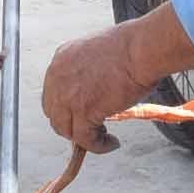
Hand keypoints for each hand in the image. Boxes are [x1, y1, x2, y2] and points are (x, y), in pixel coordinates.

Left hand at [41, 26, 151, 151]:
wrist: (140, 48)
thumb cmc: (132, 46)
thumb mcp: (97, 53)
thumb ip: (89, 72)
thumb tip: (95, 93)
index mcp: (62, 59)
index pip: (53, 92)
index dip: (66, 107)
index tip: (79, 114)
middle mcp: (58, 77)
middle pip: (54, 113)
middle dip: (71, 124)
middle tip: (91, 129)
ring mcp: (68, 95)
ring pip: (65, 129)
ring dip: (84, 137)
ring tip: (103, 137)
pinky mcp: (83, 111)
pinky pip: (85, 139)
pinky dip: (99, 146)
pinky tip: (112, 143)